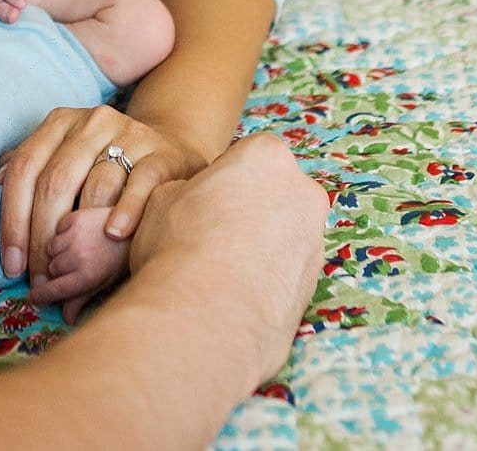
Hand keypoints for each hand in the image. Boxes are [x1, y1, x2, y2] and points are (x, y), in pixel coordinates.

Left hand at [0, 105, 202, 283]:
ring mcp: (130, 135)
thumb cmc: (105, 161)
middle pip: (56, 181)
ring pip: (96, 185)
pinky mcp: (161, 154)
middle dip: (41, 236)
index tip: (12, 263)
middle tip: (38, 278)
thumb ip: (34, 165)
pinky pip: (140, 183)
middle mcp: (92, 122)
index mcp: (61, 122)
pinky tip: (113, 234)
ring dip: (81, 231)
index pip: (26, 169)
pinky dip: (126, 209)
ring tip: (71, 267)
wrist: (168, 148)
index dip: (13, 218)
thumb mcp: (66, 155)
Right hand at [33, 206, 129, 321]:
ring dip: (58, 251)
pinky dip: (63, 233)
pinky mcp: (75, 217)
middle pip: (51, 269)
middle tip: (72, 268)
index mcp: (87, 276)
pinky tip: (78, 234)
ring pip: (50, 248)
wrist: (137, 228)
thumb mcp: (104, 283)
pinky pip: (56, 229)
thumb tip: (66, 320)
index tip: (34, 297)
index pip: (54, 290)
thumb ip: (82, 299)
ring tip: (76, 249)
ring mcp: (75, 235)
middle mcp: (78, 256)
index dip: (41, 296)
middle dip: (58, 271)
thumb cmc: (120, 260)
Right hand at [127, 134, 326, 381]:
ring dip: (256, 248)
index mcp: (268, 155)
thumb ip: (186, 190)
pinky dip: (264, 280)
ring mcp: (315, 240)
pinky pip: (284, 272)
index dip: (214, 183)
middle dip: (244, 213)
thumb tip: (190, 201)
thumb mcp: (161, 198)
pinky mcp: (315, 285)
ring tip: (217, 274)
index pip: (242, 159)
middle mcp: (304, 191)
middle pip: (269, 196)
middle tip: (206, 240)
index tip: (196, 206)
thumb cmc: (179, 246)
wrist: (205, 320)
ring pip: (280, 236)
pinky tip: (233, 296)